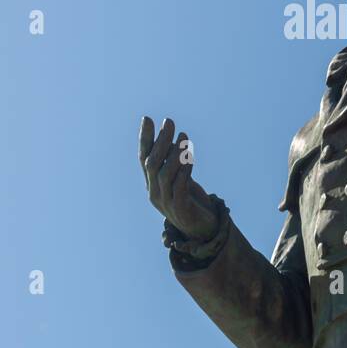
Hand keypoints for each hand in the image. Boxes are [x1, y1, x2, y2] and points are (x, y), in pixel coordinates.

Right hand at [138, 116, 218, 241]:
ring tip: (184, 136)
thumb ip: (175, 164)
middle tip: (169, 122)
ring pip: (165, 174)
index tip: (147, 118)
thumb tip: (174, 141)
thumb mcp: (181, 178)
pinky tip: (190, 158)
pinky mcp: (180, 209)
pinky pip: (180, 187)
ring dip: (175, 153)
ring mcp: (166, 202)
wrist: (203, 229)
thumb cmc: (191, 201)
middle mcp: (154, 192)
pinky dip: (184, 171)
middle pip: (152, 163)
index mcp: (152, 183)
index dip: (144, 138)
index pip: (143, 157)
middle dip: (160, 140)